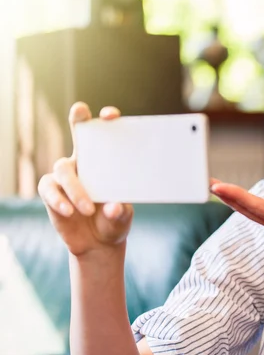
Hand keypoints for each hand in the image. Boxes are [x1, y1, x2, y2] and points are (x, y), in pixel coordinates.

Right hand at [37, 102, 133, 256]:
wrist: (98, 242)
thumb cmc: (114, 220)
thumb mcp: (123, 217)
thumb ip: (120, 212)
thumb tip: (113, 207)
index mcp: (105, 162)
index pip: (105, 136)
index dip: (106, 120)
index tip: (110, 116)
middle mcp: (83, 162)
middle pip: (77, 132)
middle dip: (78, 118)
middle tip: (81, 111)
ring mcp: (65, 175)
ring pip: (63, 168)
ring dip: (75, 188)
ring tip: (87, 209)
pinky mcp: (50, 191)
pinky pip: (49, 189)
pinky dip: (58, 200)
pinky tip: (68, 211)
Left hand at [210, 181, 263, 295]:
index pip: (261, 208)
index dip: (239, 197)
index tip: (218, 187)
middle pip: (250, 209)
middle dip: (229, 195)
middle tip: (206, 182)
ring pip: (252, 212)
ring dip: (234, 199)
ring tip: (216, 186)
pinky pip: (259, 213)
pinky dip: (245, 203)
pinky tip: (238, 198)